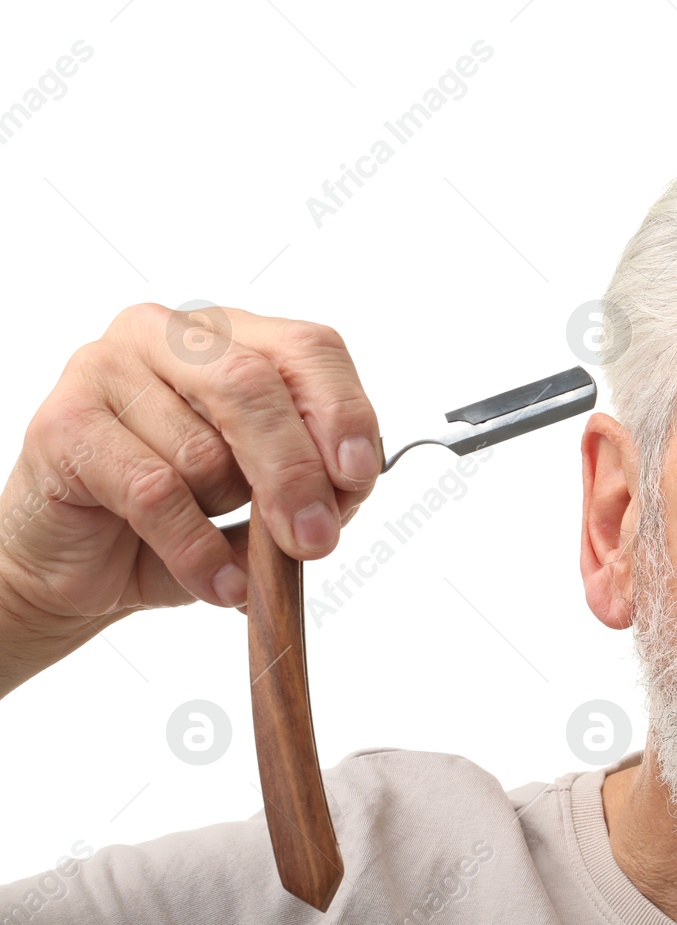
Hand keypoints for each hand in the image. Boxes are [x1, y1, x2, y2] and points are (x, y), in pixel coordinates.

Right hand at [0, 303, 379, 635]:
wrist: (82, 564)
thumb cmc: (184, 517)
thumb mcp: (269, 499)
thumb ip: (314, 482)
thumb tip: (343, 487)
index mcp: (232, 337)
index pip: (308, 348)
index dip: (341, 411)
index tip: (358, 475)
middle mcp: (167, 335)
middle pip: (253, 386)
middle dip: (295, 471)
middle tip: (316, 539)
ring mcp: (105, 369)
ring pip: (203, 450)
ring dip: (225, 516)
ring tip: (215, 542)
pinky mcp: (63, 423)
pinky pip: (156, 493)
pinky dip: (197, 551)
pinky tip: (217, 582)